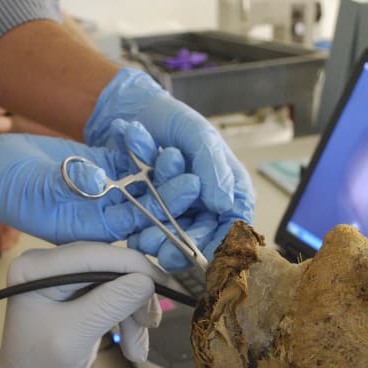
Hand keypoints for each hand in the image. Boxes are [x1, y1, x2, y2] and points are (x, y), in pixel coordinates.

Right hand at [0, 125, 200, 244]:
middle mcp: (102, 213)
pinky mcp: (99, 164)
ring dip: (159, 166)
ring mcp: (103, 188)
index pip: (137, 226)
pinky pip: (126, 156)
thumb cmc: (3, 189)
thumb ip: (66, 185)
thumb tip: (100, 178)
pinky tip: (146, 133)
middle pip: (147, 203)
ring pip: (141, 179)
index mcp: (91, 230)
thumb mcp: (33, 190)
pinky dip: (137, 145)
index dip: (164, 213)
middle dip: (170, 189)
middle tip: (190, 171)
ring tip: (174, 150)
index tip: (186, 193)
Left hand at [0, 242, 163, 367]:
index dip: (133, 266)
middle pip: (109, 264)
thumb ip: (110, 304)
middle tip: (149, 326)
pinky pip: (116, 291)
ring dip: (134, 311)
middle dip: (134, 296)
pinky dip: (129, 315)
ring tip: (136, 346)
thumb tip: (147, 280)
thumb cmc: (39, 367)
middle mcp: (49, 262)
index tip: (164, 286)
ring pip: (118, 279)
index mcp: (36, 267)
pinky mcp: (79, 286)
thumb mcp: (75, 336)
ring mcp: (64, 273)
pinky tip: (132, 343)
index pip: (94, 254)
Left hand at [84, 67, 254, 269]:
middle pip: (204, 234)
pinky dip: (143, 232)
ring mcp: (182, 206)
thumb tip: (225, 205)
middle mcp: (208, 200)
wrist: (135, 111)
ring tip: (144, 242)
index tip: (202, 255)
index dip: (221, 242)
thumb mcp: (198, 136)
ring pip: (178, 235)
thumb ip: (213, 167)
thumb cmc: (174, 119)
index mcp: (229, 185)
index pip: (234, 223)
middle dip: (184, 246)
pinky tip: (132, 236)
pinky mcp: (157, 209)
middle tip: (165, 254)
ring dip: (161, 242)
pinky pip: (154, 228)